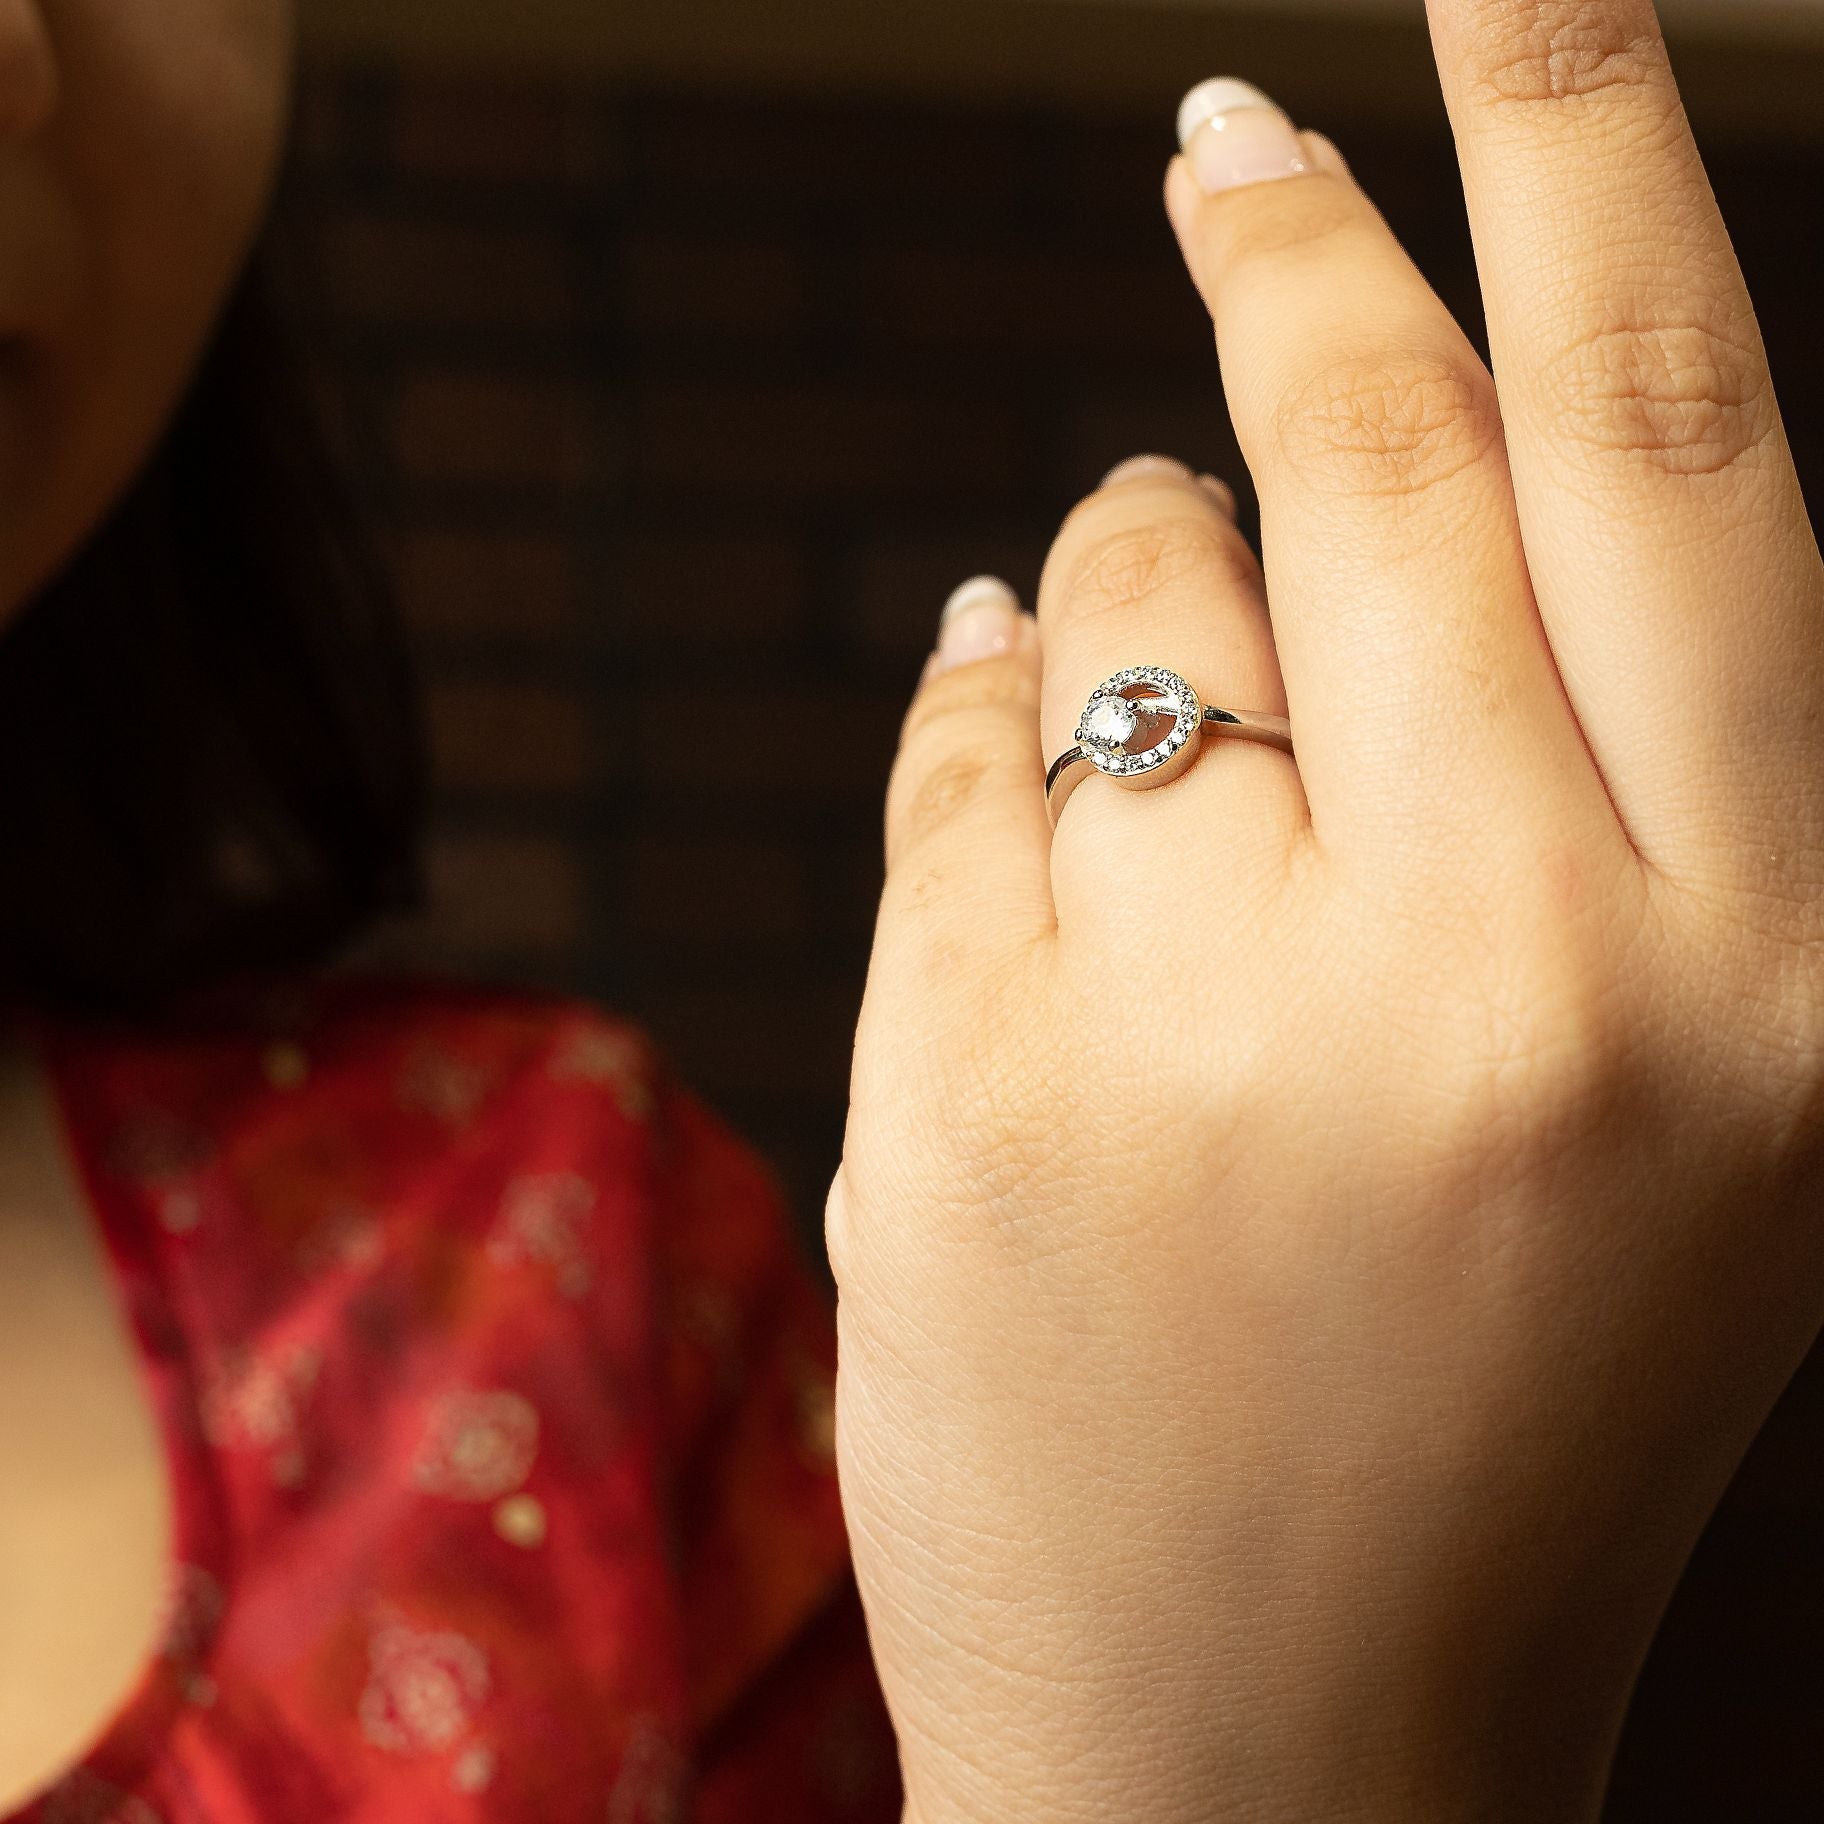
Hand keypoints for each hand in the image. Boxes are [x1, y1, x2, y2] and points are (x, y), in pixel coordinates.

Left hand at [829, 5, 1823, 1819]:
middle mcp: (1518, 977)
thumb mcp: (1638, 1084)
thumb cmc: (1477, 1400)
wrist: (1262, 1748)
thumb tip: (1285, 443)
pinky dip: (985, 728)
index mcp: (1764, 984)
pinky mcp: (974, 1092)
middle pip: (1382, 447)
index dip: (1584, 142)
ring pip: (1132, 593)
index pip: (1672, 440)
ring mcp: (1216, 1040)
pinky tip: (1032, 831)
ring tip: (1156, 711)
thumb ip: (1542, 757)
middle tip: (1227, 141)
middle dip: (1293, 248)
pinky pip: (965, 752)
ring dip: (1126, 575)